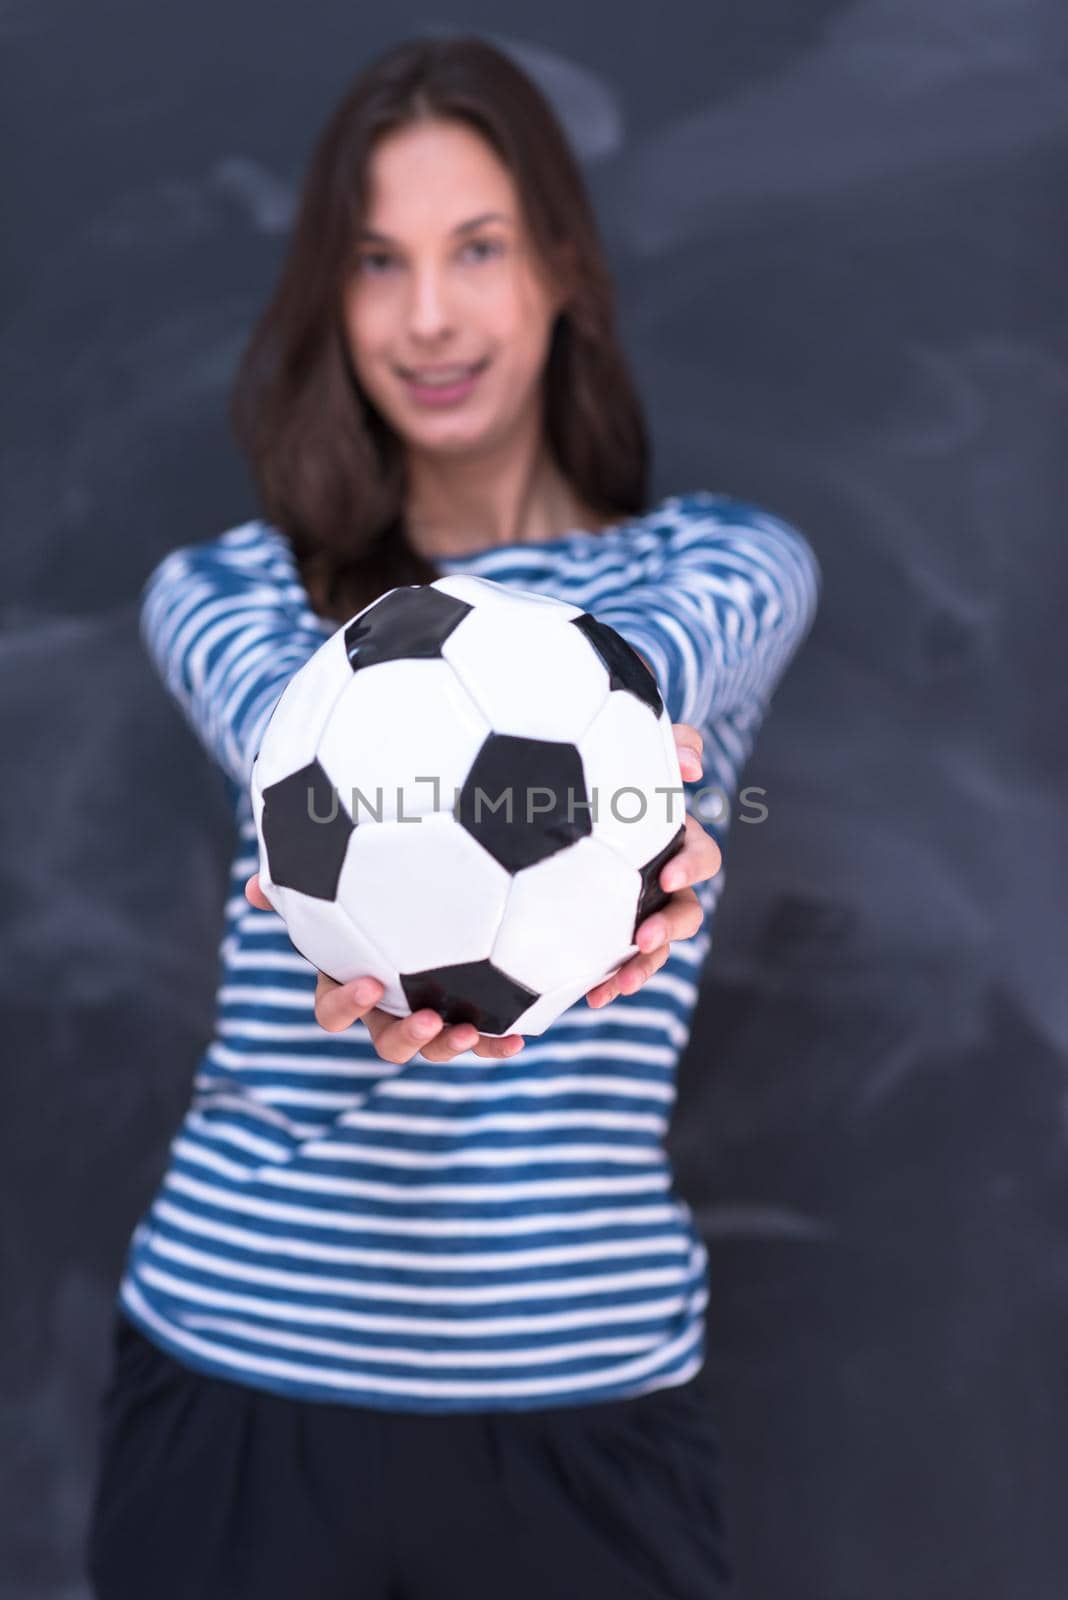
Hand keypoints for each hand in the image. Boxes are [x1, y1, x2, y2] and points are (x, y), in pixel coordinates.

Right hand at [244, 874, 525, 1062]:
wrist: (424, 898)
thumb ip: (296, 888)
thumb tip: (255, 886)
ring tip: (474, 1033)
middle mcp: (387, 1010)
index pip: (332, 1012)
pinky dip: (498, 1043)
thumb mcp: (334, 886)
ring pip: (434, 1048)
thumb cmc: (364, 894)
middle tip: (429, 1020)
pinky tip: (521, 1039)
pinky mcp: (466, 1016)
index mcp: (350, 985)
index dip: (345, 1006)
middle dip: (406, 1037)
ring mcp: (427, 1017)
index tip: (367, 983)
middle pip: (387, 1042)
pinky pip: (482, 1038)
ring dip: (453, 1046)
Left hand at [583, 722, 721, 1009]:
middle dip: (669, 929)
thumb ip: (671, 742)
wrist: (551, 783)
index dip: (692, 868)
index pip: (702, 857)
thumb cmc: (601, 763)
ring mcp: (636, 910)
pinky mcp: (606, 933)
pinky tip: (590, 998)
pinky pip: (617, 964)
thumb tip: (694, 764)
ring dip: (643, 967)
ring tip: (619, 983)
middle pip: (687, 913)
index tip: (666, 876)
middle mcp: (660, 881)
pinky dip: (609, 981)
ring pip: (655, 948)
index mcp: (671, 842)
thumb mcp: (633, 743)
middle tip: (643, 936)